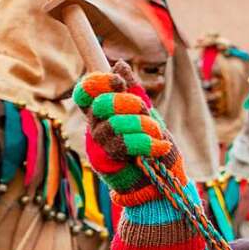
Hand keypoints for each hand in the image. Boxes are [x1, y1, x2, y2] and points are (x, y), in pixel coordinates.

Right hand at [73, 60, 185, 205]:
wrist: (163, 185)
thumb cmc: (154, 147)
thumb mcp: (147, 115)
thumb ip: (133, 91)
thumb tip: (119, 64)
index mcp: (103, 113)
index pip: (86, 91)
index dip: (100, 81)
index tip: (119, 82)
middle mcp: (95, 127)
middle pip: (103, 103)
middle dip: (131, 104)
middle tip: (147, 112)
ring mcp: (99, 145)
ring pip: (116, 123)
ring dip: (145, 127)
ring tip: (159, 136)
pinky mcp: (106, 162)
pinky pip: (125, 144)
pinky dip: (149, 144)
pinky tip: (161, 148)